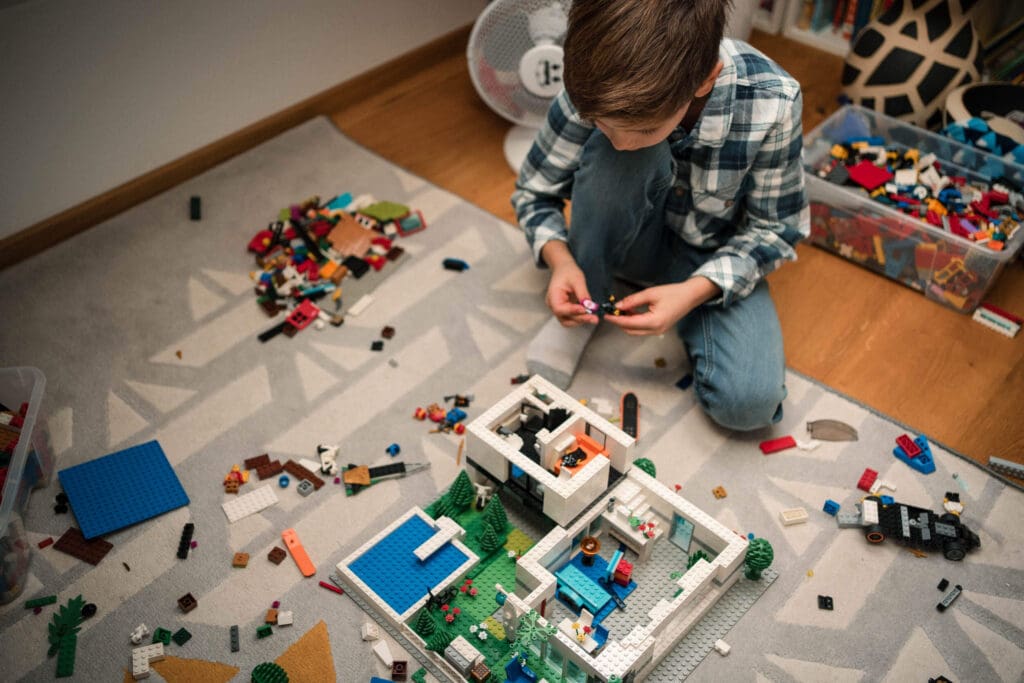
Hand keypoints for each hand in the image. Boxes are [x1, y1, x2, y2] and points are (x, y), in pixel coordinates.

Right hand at [541, 241, 597, 326]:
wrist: (565, 269)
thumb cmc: (567, 272)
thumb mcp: (577, 279)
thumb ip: (582, 293)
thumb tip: (589, 306)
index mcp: (552, 296)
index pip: (560, 309)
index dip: (573, 311)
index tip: (585, 310)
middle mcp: (553, 305)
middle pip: (565, 318)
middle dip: (580, 319)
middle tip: (594, 318)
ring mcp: (559, 309)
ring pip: (569, 321)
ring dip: (581, 320)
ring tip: (593, 317)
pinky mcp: (566, 310)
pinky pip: (572, 318)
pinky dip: (581, 317)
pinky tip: (590, 314)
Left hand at [603, 277, 720, 335]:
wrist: (690, 296)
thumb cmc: (673, 293)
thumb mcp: (650, 293)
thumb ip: (632, 300)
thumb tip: (617, 306)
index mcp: (654, 322)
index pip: (629, 324)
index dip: (615, 320)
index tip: (606, 315)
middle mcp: (656, 330)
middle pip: (630, 330)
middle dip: (619, 322)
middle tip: (612, 311)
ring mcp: (658, 331)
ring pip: (635, 331)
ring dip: (626, 322)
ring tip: (621, 309)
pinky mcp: (659, 329)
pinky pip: (642, 328)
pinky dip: (634, 322)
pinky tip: (631, 311)